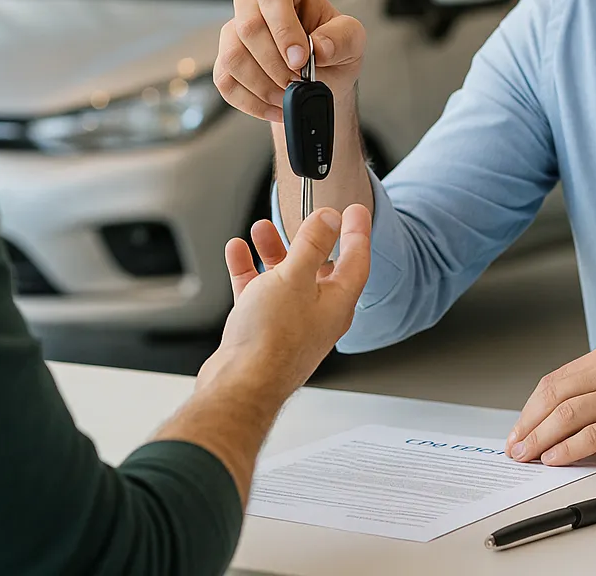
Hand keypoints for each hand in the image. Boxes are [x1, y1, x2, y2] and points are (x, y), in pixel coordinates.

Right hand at [197, 205, 371, 399]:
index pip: (357, 260)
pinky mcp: (263, 331)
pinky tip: (238, 253)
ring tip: (261, 229)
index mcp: (337, 302)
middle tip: (303, 216)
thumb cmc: (272, 341)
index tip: (357, 211)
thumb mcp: (295, 277)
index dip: (357, 231)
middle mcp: (318, 314)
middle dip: (306, 239)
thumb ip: (312, 245)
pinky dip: (249, 270)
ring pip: (286, 278)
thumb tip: (329, 220)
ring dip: (274, 251)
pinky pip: (259, 292)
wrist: (240, 385)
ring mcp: (290, 323)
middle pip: (318, 267)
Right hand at [215, 0, 365, 122]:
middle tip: (298, 81)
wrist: (321, 79)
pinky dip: (253, 102)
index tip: (302, 59)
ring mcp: (233, 32)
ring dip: (264, 85)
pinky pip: (225, 82)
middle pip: (248, 26)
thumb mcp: (352, 40)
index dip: (284, 28)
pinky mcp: (224, 62)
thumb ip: (341, 39)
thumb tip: (318, 47)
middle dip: (275, 63)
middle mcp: (253, 3)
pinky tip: (276, 106)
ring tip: (289, 95)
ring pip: (233, 57)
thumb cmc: (333, 49)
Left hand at [504, 346, 595, 466]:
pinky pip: (592, 435)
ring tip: (528, 456)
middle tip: (515, 447)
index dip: (530, 408)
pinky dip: (568, 449)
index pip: (553, 382)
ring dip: (540, 439)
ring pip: (567, 415)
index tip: (518, 429)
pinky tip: (556, 458)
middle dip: (528, 425)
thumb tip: (559, 419)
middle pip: (554, 396)